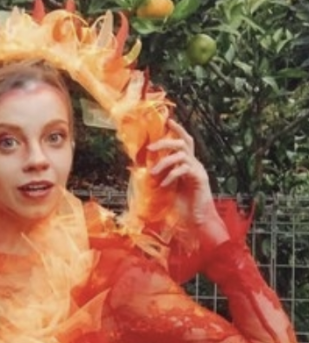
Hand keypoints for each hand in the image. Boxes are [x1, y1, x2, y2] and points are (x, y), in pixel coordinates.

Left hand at [148, 122, 228, 249]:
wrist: (197, 221)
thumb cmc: (181, 208)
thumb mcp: (166, 190)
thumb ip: (158, 179)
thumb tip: (142, 172)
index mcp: (187, 165)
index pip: (183, 142)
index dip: (177, 130)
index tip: (167, 121)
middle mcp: (194, 164)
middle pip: (183, 143)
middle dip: (165, 142)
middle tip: (150, 148)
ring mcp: (198, 171)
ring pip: (181, 155)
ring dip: (164, 162)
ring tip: (152, 173)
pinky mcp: (199, 179)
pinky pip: (184, 170)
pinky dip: (171, 175)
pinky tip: (164, 185)